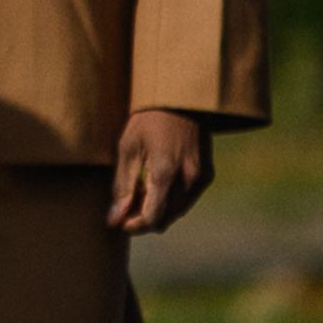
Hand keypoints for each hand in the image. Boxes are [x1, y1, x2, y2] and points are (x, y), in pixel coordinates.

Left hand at [109, 109, 215, 233]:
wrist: (181, 96)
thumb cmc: (149, 118)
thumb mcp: (128, 147)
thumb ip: (123, 186)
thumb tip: (115, 219)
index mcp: (166, 172)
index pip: (152, 218)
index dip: (134, 225)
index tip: (119, 221)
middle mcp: (188, 179)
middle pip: (164, 219)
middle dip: (144, 217)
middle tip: (128, 200)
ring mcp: (201, 178)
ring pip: (176, 212)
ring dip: (158, 209)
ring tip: (143, 186)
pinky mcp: (207, 174)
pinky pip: (187, 200)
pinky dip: (171, 200)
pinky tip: (159, 181)